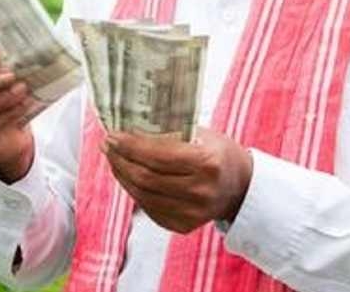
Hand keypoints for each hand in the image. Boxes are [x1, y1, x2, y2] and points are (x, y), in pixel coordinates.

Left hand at [103, 128, 252, 233]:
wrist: (240, 187)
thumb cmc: (219, 153)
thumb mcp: (202, 134)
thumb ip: (170, 131)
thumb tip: (131, 124)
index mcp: (207, 163)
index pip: (158, 156)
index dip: (131, 146)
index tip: (113, 135)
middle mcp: (200, 191)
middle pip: (146, 178)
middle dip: (121, 160)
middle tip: (108, 145)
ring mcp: (192, 213)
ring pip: (143, 196)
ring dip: (123, 175)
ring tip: (115, 159)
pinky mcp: (183, 226)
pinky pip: (149, 208)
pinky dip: (134, 191)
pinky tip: (128, 176)